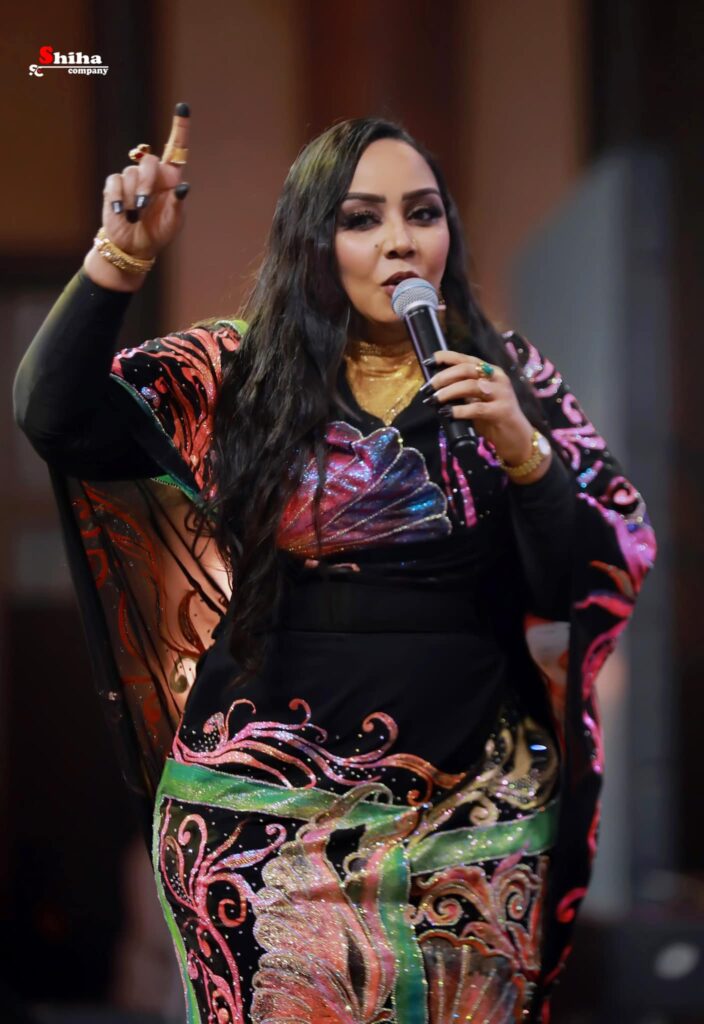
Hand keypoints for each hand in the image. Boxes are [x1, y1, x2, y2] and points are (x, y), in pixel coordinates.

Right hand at [84, 103, 190, 289]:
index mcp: (171, 178)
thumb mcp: (174, 222)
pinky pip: (115, 183)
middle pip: (149, 161)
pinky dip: (119, 199)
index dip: (180, 127)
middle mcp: (152, 174)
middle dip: (146, 184)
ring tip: (135, 215)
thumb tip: (184, 186)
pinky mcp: (114, 186)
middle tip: (144, 206)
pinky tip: (121, 212)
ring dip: (133, 198)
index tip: (183, 107)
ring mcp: (132, 178)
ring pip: (130, 173)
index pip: (177, 148)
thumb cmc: (159, 232)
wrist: (134, 246)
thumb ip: (178, 204)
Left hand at [424, 350, 547, 474]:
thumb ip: (463, 392)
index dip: (447, 357)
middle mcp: (498, 378)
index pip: (467, 359)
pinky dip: (459, 410)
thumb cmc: (493, 418)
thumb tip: (436, 388)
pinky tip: (447, 413)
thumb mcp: (477, 400)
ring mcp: (502, 394)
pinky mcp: (502, 411)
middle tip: (428, 388)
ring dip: (449, 392)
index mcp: (491, 372)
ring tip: (435, 399)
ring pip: (471, 386)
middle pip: (467, 370)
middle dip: (444, 377)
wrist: (516, 438)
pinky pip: (476, 408)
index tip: (429, 361)